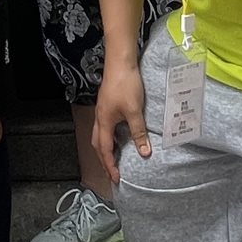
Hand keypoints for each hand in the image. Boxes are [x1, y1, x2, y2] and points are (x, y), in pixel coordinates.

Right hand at [91, 57, 150, 181]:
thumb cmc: (125, 85)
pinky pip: (104, 126)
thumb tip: (144, 153)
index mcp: (104, 122)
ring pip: (99, 135)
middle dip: (104, 160)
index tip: (116, 178)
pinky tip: (119, 135)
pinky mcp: (107, 104)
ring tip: (115, 158)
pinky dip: (109, 137)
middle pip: (97, 144)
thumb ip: (138, 133)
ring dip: (105, 148)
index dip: (110, 166)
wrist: (120, 62)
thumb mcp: (135, 111)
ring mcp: (102, 110)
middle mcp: (100, 117)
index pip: (105, 150)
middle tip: (112, 172)